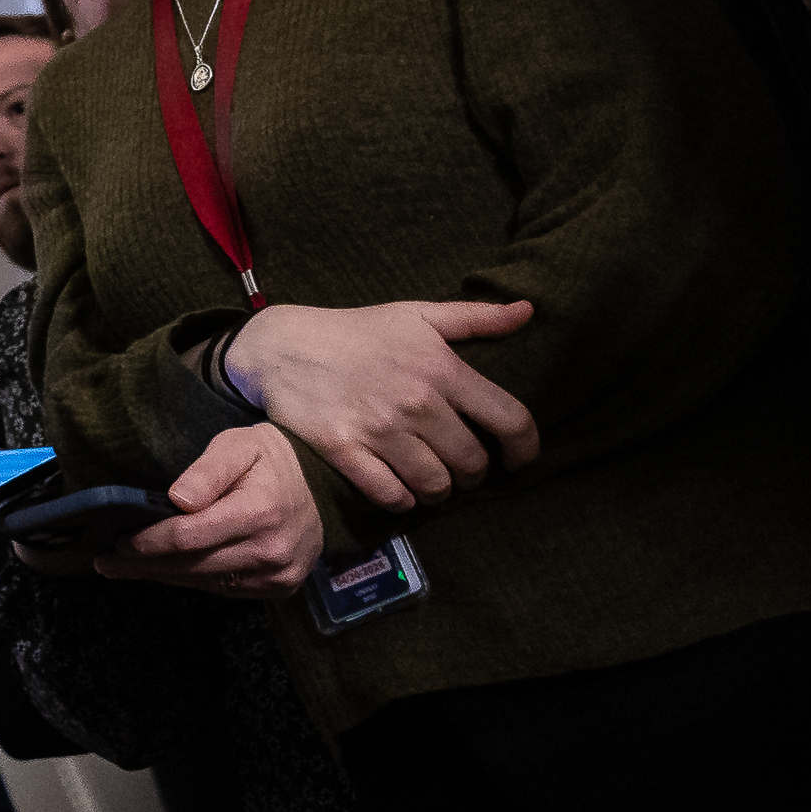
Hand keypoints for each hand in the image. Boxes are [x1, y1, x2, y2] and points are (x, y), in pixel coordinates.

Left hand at [93, 422, 323, 596]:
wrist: (320, 486)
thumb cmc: (267, 460)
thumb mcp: (237, 446)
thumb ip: (207, 471)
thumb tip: (177, 500)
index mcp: (259, 513)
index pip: (188, 537)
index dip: (149, 542)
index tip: (118, 540)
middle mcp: (271, 550)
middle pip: (192, 565)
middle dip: (144, 565)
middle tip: (105, 562)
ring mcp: (277, 575)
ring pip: (204, 582)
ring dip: (162, 576)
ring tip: (124, 569)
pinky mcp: (279, 587)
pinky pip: (223, 589)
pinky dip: (191, 580)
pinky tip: (164, 571)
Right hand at [225, 301, 536, 508]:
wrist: (281, 345)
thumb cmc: (355, 331)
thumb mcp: (415, 316)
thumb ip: (476, 318)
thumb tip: (528, 311)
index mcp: (440, 368)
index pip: (511, 420)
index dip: (526, 449)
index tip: (518, 459)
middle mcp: (415, 401)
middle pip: (473, 462)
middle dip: (473, 473)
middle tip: (460, 468)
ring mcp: (378, 428)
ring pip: (435, 484)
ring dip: (439, 490)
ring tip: (432, 482)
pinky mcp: (343, 449)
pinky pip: (391, 495)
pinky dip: (402, 500)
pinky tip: (400, 489)